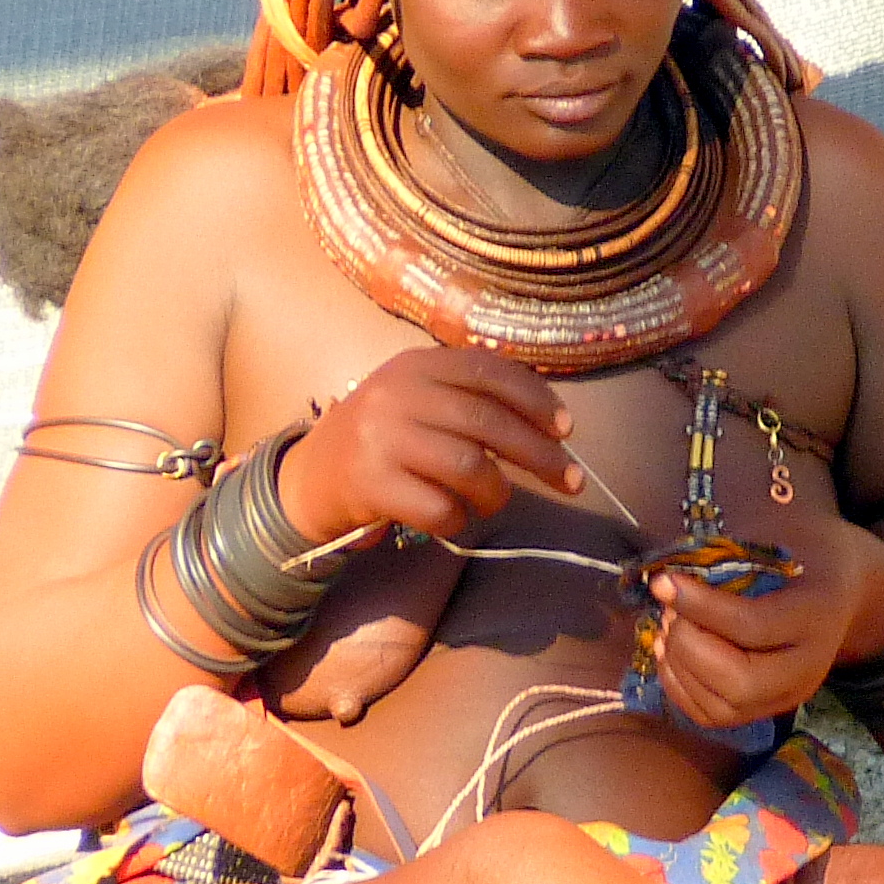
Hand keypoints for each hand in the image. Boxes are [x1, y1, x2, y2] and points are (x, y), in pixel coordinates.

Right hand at [272, 346, 581, 546]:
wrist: (310, 477)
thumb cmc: (386, 439)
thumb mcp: (421, 400)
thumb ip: (473, 400)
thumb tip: (554, 428)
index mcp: (417, 364)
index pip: (489, 372)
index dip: (536, 400)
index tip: (567, 430)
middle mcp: (397, 394)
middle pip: (488, 422)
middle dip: (541, 456)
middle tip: (572, 482)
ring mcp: (380, 438)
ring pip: (469, 466)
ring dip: (497, 493)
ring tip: (494, 501)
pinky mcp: (370, 484)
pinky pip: (439, 508)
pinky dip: (458, 519)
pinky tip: (452, 517)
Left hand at [650, 514, 883, 733]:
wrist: (845, 594)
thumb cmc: (803, 558)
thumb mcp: (778, 547)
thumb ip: (729, 564)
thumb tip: (667, 583)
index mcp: (817, 614)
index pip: (752, 626)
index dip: (699, 607)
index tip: (664, 582)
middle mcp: (809, 667)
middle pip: (740, 682)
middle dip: (690, 646)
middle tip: (669, 611)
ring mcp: (789, 696)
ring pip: (723, 707)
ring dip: (679, 667)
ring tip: (667, 628)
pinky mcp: (767, 711)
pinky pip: (711, 717)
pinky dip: (679, 686)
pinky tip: (669, 653)